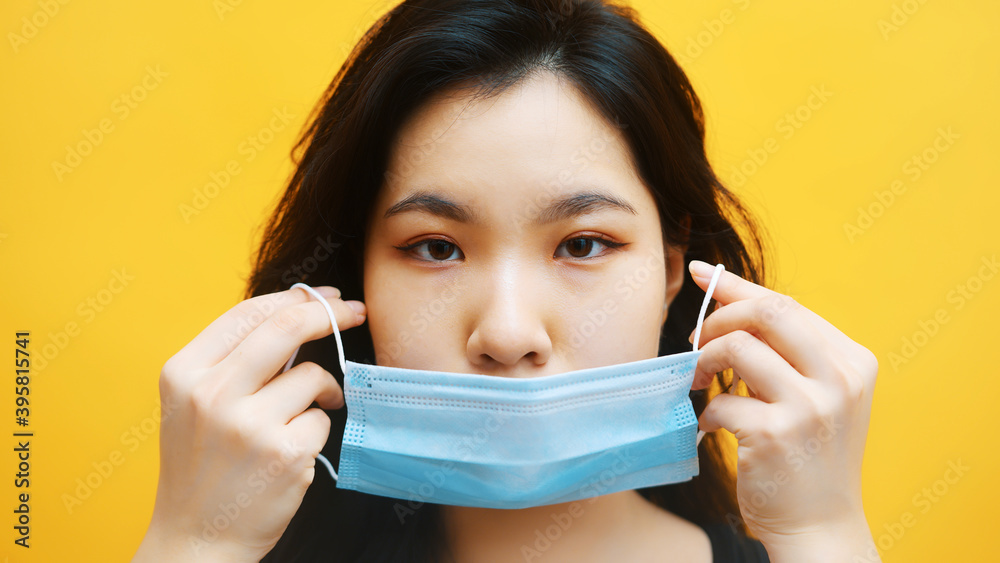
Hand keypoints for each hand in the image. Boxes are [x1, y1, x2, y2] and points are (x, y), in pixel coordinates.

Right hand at [133, 286, 365, 561]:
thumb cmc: (202, 466)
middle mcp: (212, 393)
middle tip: (354, 310)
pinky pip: (322, 418)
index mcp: (184, 373)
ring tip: (300, 417)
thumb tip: (297, 312)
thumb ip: (233, 360)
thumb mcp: (193, 403)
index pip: (248, 313)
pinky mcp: (283, 452)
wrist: (196, 539)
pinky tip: (291, 452)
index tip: (325, 296)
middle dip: (329, 312)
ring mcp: (248, 424)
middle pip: (286, 327)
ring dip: (322, 391)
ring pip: (313, 377)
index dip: (294, 297)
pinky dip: (316, 430)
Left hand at [689, 260, 878, 559]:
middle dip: (718, 317)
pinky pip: (719, 401)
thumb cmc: (807, 456)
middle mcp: (839, 379)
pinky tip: (712, 428)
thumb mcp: (816, 396)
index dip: (738, 286)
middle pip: (766, 312)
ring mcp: (811, 406)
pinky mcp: (777, 434)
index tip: (701, 272)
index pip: (786, 304)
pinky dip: (705, 412)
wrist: (819, 525)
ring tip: (698, 384)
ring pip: (736, 348)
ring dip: (703, 363)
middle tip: (695, 341)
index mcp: (852, 361)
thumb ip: (785, 354)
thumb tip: (729, 303)